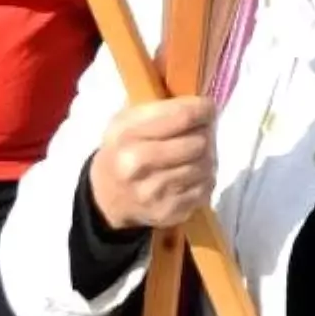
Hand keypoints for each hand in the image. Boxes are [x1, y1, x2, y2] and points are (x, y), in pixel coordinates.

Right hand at [89, 97, 216, 231]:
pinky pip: (205, 188)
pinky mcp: (168, 211)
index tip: (207, 108)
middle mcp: (137, 164)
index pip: (182, 116)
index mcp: (127, 134)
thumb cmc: (123, 148)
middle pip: (198, 142)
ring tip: (196, 154)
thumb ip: (161, 107)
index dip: (203, 109)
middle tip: (202, 132)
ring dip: (208, 157)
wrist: (106, 197)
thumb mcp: (127, 120)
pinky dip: (205, 179)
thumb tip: (203, 104)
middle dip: (206, 134)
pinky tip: (192, 174)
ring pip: (205, 166)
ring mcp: (153, 191)